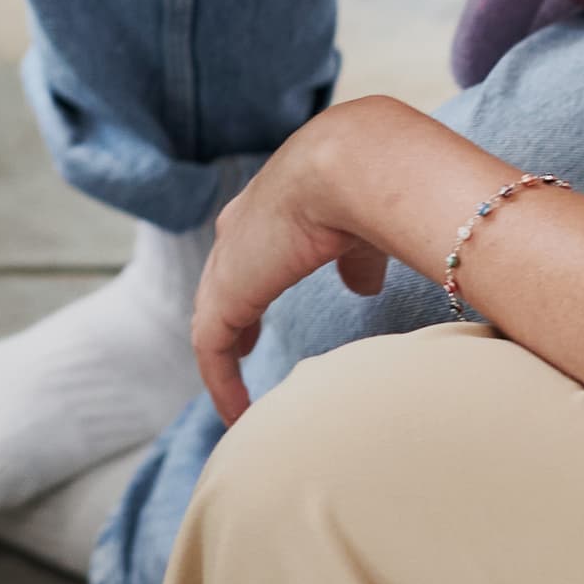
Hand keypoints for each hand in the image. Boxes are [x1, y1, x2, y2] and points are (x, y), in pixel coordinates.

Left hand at [189, 107, 397, 422]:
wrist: (351, 169)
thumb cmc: (371, 188)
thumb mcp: (363, 228)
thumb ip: (356, 259)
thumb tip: (362, 287)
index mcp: (271, 203)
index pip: (250, 248)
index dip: (253, 279)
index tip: (259, 315)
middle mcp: (239, 229)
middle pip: (221, 282)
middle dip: (228, 318)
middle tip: (240, 352)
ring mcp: (227, 263)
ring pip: (213, 320)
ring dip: (224, 360)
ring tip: (238, 402)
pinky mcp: (224, 297)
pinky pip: (212, 351)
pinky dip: (222, 384)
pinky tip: (239, 415)